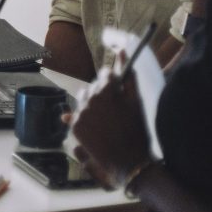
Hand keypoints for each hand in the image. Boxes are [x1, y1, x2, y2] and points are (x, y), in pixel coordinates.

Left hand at [70, 61, 151, 188]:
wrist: (129, 161)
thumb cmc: (136, 130)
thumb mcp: (136, 102)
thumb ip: (128, 76)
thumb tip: (122, 50)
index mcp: (105, 91)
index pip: (105, 74)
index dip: (112, 81)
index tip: (118, 88)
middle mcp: (89, 99)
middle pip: (93, 87)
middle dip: (102, 92)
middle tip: (115, 106)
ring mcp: (80, 113)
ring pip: (84, 100)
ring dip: (93, 104)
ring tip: (107, 118)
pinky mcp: (75, 127)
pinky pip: (77, 115)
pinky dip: (86, 117)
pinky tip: (99, 125)